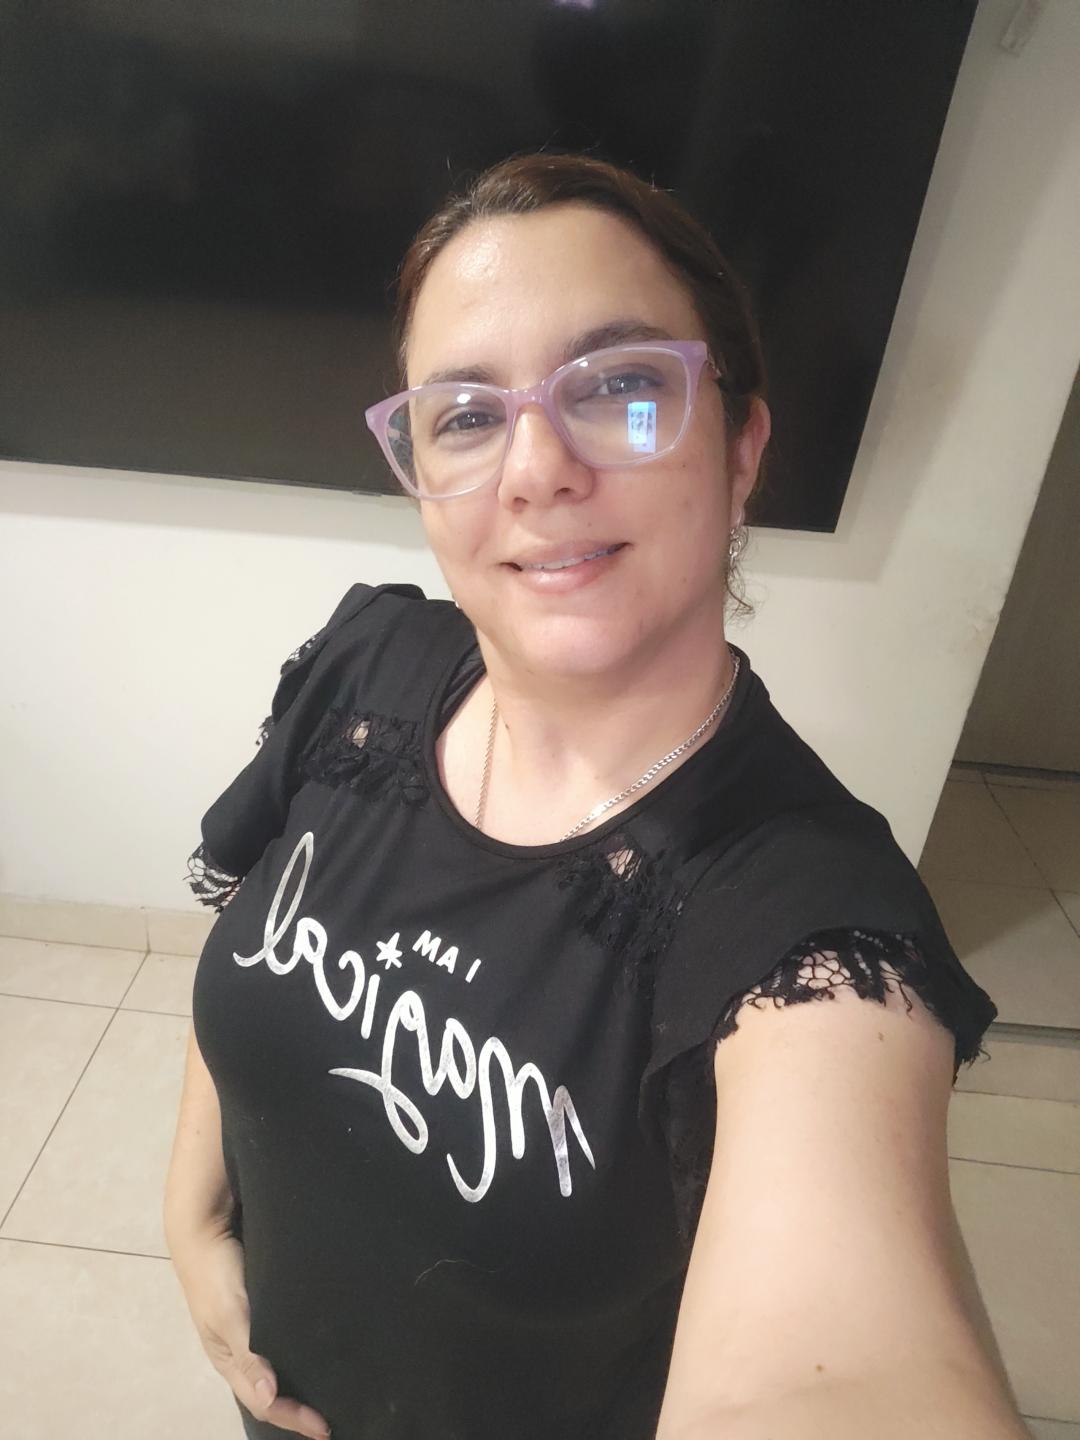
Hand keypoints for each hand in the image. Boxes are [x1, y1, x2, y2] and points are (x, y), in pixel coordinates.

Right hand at [170, 1226, 330, 1438]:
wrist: (208, 1229)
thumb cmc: (216, 1275)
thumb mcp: (230, 1315)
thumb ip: (248, 1354)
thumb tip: (270, 1397)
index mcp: (230, 1362)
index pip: (266, 1403)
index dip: (294, 1418)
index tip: (325, 1429)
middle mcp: (243, 1352)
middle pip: (273, 1393)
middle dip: (299, 1411)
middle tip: (332, 1421)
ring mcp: (252, 1330)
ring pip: (281, 1368)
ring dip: (302, 1384)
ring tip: (334, 1390)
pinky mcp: (263, 1308)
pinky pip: (285, 1340)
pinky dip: (302, 1354)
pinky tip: (323, 1349)